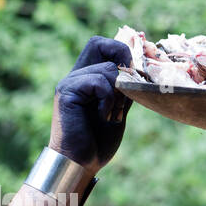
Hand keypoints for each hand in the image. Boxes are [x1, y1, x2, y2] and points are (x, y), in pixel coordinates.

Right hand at [49, 36, 133, 173]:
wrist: (81, 163)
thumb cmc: (97, 142)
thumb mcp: (118, 111)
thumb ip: (124, 91)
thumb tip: (139, 73)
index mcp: (87, 78)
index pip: (102, 45)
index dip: (121, 50)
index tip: (135, 72)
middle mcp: (76, 76)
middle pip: (97, 43)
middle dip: (121, 60)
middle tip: (128, 86)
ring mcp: (69, 82)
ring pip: (106, 68)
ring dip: (119, 93)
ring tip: (112, 115)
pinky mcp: (66, 92)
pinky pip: (98, 82)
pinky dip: (108, 100)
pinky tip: (103, 117)